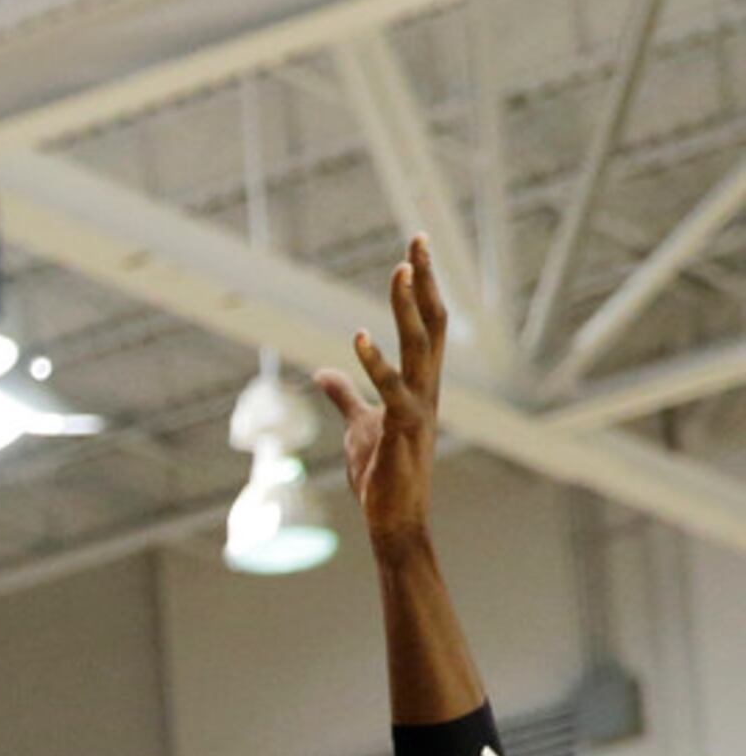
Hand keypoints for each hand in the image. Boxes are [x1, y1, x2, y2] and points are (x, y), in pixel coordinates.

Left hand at [315, 234, 442, 552]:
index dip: (422, 288)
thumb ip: (344, 395)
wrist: (393, 518)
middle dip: (426, 281)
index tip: (415, 250)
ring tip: (399, 270)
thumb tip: (323, 373)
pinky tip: (358, 338)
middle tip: (418, 238)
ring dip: (408, 309)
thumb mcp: (359, 425)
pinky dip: (375, 364)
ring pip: (420, 348)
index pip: (427, 325)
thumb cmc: (382, 473)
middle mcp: (427, 389)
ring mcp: (419, 409)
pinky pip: (392, 392)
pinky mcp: (403, 432)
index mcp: (420, 384)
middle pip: (433, 324)